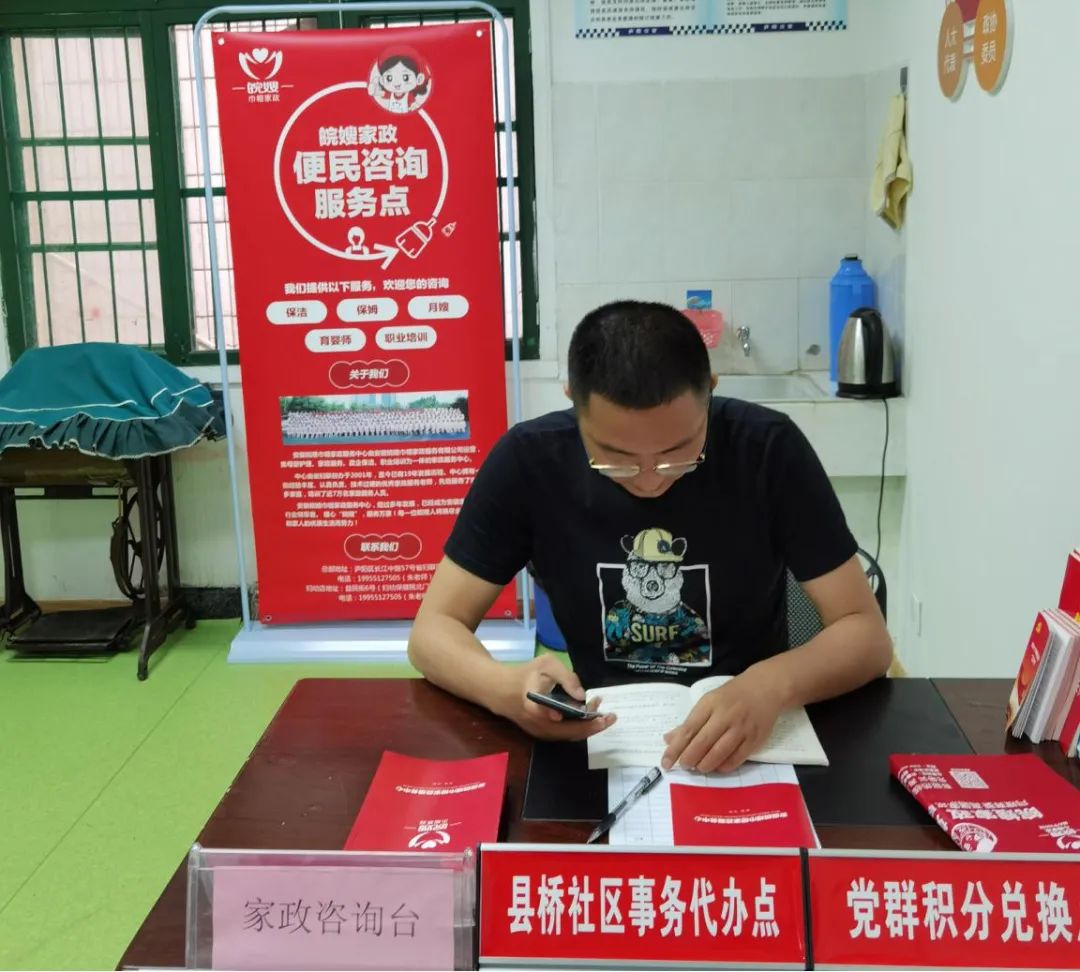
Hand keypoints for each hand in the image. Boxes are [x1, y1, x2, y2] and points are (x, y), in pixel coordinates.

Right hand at [495, 655, 615, 741]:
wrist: (502, 690)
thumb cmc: (525, 675)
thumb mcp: (545, 665)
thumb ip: (565, 677)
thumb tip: (581, 695)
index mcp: (536, 707)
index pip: (558, 718)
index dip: (577, 720)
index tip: (595, 715)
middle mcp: (539, 725)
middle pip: (570, 732)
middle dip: (593, 725)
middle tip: (611, 716)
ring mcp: (541, 732)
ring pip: (569, 735)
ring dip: (587, 725)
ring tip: (601, 711)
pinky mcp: (543, 734)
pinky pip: (565, 734)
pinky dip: (579, 726)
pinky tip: (588, 714)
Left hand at [661, 668, 783, 772]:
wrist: (766, 688)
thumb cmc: (732, 695)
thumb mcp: (708, 701)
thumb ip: (690, 722)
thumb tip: (668, 740)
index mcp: (710, 704)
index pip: (688, 729)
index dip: (675, 748)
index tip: (665, 762)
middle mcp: (725, 716)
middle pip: (702, 743)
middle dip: (689, 759)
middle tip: (683, 766)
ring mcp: (741, 728)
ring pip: (719, 753)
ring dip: (705, 765)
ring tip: (699, 767)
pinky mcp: (755, 739)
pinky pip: (736, 759)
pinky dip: (724, 767)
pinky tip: (717, 767)